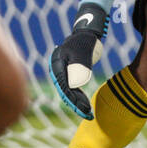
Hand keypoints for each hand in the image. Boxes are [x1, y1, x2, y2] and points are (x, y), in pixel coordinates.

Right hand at [48, 3, 107, 119]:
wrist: (85, 33)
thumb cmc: (85, 41)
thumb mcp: (83, 51)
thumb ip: (80, 65)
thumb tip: (77, 83)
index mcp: (57, 65)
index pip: (64, 87)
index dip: (73, 100)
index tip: (83, 108)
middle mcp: (57, 70)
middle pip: (65, 92)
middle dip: (76, 105)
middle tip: (88, 114)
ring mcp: (62, 73)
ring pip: (69, 92)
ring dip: (78, 103)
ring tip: (89, 113)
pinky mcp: (69, 74)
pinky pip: (72, 89)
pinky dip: (79, 97)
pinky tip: (85, 105)